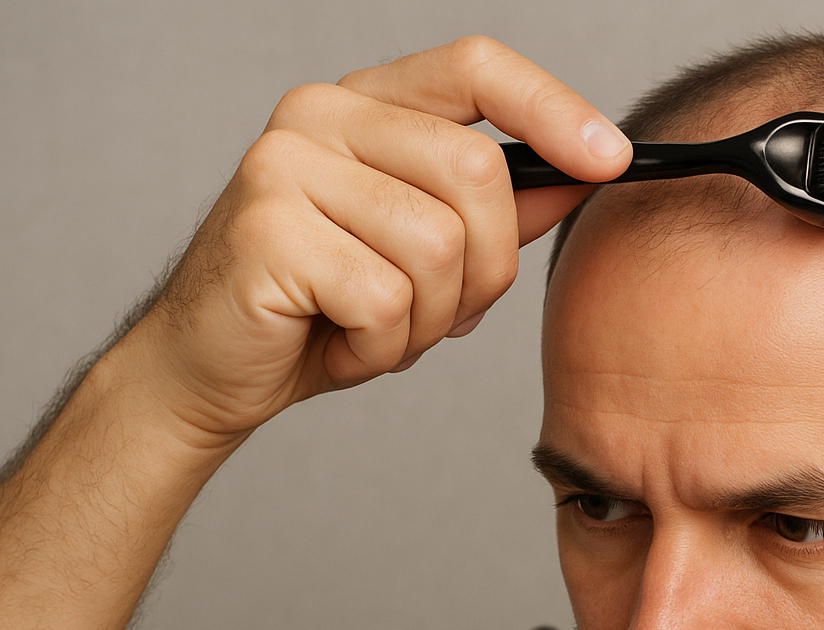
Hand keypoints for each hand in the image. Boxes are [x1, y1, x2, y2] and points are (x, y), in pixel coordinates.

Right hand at [130, 35, 630, 441]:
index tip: (612, 159)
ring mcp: (284, 164)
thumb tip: (585, 173)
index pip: (475, 67)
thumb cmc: (321, 308)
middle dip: (487, 270)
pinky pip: (387, 301)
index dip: (552, 107)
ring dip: (430, 320)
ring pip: (439, 247)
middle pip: (477, 175)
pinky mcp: (266, 230)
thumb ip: (503, 209)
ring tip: (377, 328)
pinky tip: (340, 343)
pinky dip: (383, 348)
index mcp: (363, 105)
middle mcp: (319, 115)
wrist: (210, 367)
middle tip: (443, 313)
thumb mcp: (428, 254)